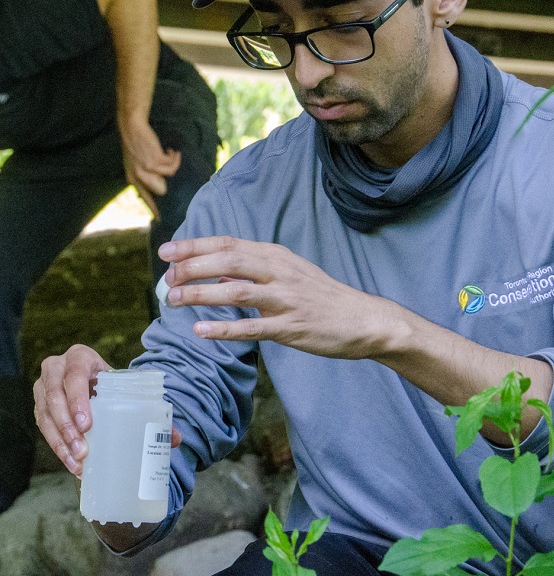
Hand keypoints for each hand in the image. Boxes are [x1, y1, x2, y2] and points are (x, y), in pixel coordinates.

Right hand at [33, 345, 181, 475]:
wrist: (93, 378)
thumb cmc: (114, 383)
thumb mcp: (127, 386)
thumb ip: (151, 407)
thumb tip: (175, 438)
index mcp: (79, 357)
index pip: (74, 376)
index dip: (77, 399)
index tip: (87, 425)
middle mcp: (55, 368)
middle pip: (55, 398)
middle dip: (68, 428)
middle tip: (84, 451)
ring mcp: (43, 387)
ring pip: (45, 415)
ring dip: (60, 442)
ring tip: (79, 462)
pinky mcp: (38, 405)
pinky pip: (42, 427)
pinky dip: (57, 446)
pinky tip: (71, 462)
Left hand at [119, 117, 181, 216]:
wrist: (132, 127)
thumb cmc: (136, 143)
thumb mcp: (135, 162)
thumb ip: (144, 174)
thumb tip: (160, 185)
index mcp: (132, 178)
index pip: (145, 197)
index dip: (153, 208)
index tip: (159, 219)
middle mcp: (138, 176)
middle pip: (161, 190)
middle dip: (167, 178)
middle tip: (170, 164)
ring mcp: (146, 169)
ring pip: (169, 175)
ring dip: (173, 163)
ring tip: (172, 154)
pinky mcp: (154, 161)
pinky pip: (172, 165)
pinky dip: (174, 156)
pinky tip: (171, 150)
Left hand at [159, 236, 400, 358]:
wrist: (363, 319)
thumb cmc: (324, 298)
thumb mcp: (291, 275)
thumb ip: (256, 273)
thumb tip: (219, 276)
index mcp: (278, 257)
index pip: (230, 244)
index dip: (196, 246)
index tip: (167, 251)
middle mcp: (281, 272)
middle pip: (230, 260)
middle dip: (193, 266)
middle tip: (166, 277)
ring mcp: (287, 299)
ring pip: (237, 291)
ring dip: (202, 295)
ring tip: (174, 300)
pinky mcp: (292, 326)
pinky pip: (253, 327)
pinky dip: (224, 329)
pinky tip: (200, 331)